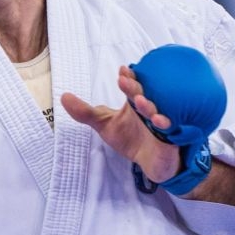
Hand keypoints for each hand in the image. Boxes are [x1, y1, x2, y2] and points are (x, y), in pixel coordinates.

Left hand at [60, 66, 180, 183]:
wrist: (151, 163)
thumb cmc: (130, 139)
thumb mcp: (104, 125)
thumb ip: (85, 112)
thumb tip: (63, 96)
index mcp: (135, 102)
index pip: (133, 86)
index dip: (128, 77)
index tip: (121, 71)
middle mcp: (149, 109)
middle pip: (144, 94)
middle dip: (135, 87)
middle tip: (124, 81)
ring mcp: (161, 123)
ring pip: (158, 110)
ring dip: (149, 106)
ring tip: (141, 101)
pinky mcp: (170, 138)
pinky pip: (170, 130)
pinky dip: (165, 125)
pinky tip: (159, 122)